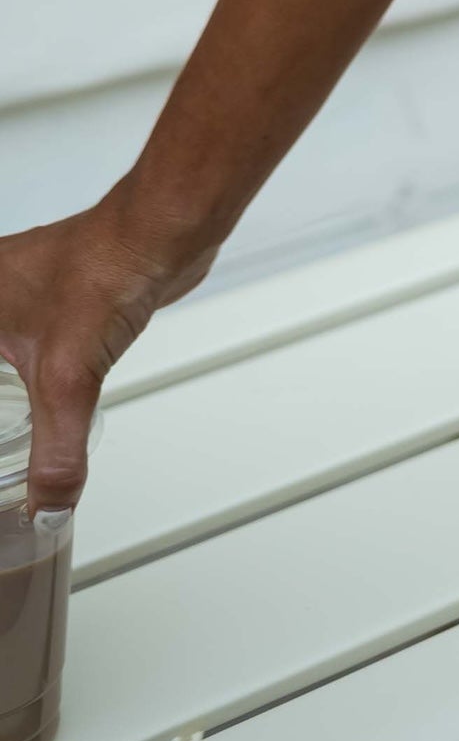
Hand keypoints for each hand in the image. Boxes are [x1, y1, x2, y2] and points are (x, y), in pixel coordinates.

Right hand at [0, 186, 217, 512]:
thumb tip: (46, 509)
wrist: (161, 231)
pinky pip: (21, 344)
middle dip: (2, 407)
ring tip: (9, 436)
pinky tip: (28, 398)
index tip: (2, 440)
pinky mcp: (57, 297)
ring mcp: (20, 290)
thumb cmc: (106, 267)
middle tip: (4, 452)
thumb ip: (54, 453)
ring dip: (8, 390)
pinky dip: (20, 376)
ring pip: (2, 348)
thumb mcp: (66, 379)